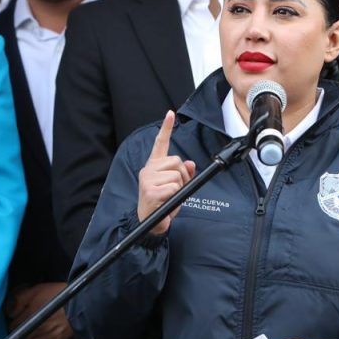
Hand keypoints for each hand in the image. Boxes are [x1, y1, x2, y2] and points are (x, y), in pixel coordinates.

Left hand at [6, 282, 73, 338]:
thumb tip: (9, 311)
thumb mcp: (38, 289)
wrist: (81, 301)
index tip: (19, 322)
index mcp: (29, 313)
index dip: (15, 323)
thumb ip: (20, 298)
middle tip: (26, 331)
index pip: (13, 325)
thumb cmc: (59, 293)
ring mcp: (46, 335)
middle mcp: (35, 326)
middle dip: (20, 335)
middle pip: (19, 338)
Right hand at [138, 111, 194, 234]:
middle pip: (176, 161)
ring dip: (179, 187)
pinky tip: (165, 202)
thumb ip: (183, 174)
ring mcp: (147, 179)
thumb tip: (191, 163)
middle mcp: (148, 170)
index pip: (160, 144)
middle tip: (175, 190)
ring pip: (176, 175)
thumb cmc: (163, 204)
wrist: (150, 224)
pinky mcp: (149, 191)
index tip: (171, 114)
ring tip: (169, 197)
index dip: (166, 128)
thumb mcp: (176, 188)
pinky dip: (175, 196)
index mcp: (154, 166)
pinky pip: (173, 187)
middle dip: (182, 176)